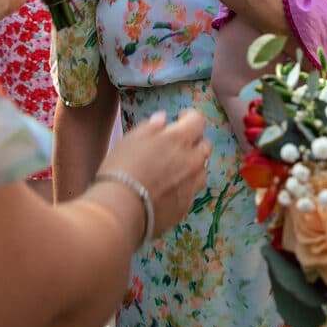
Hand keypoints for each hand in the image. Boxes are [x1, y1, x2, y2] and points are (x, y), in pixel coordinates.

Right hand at [96, 109, 210, 233]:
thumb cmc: (122, 167)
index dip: (190, 117)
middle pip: (205, 145)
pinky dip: (184, 186)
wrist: (121, 208)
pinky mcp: (186, 206)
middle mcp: (192, 161)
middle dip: (194, 141)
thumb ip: (151, 126)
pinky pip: (192, 190)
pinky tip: (168, 190)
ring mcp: (192, 185)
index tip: (181, 119)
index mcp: (180, 139)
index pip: (198, 120)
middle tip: (178, 145)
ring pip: (202, 169)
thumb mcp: (132, 138)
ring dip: (193, 165)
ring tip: (175, 169)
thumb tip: (164, 119)